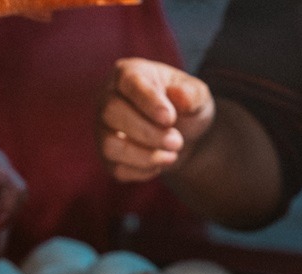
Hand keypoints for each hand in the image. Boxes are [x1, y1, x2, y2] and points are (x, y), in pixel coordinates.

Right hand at [98, 58, 214, 181]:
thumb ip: (192, 93)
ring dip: (144, 155)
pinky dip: (143, 171)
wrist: (184, 136)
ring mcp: (103, 130)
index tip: (170, 119)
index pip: (128, 83)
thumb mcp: (198, 96)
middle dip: (147, 132)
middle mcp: (107, 99)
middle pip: (111, 112)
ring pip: (110, 145)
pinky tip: (161, 164)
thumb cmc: (185, 108)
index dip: (148, 101)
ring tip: (172, 154)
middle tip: (177, 141)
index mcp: (128, 74)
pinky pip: (117, 169)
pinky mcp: (108, 158)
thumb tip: (181, 96)